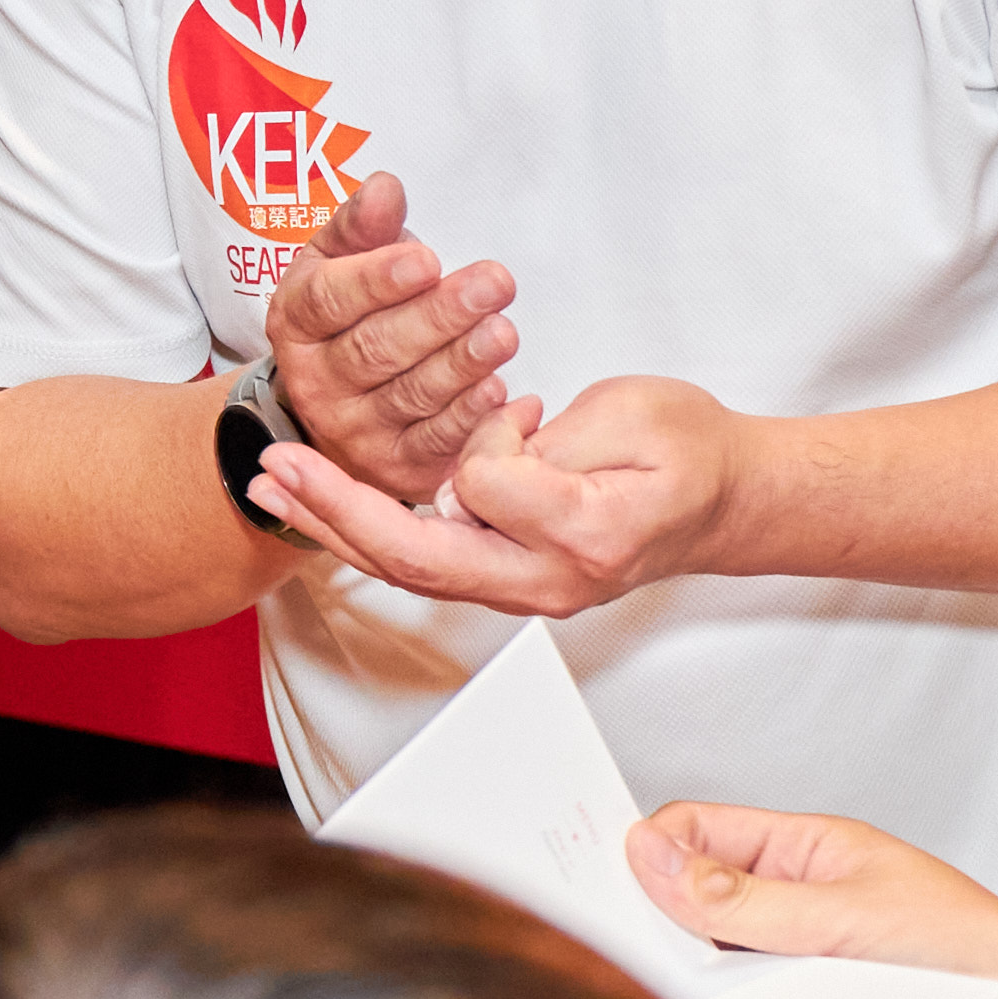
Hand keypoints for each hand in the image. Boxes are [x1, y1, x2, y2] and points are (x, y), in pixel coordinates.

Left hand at [256, 372, 747, 614]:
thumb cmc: (690, 450)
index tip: (518, 409)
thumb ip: (554, 441)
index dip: (484, 437)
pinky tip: (321, 503)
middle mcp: (546, 579)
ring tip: (272, 485)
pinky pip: (426, 562)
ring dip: (335, 524)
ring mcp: (524, 589)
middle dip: (337, 510)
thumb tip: (483, 463)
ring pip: (409, 568)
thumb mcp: (634, 416)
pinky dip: (367, 532)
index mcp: (584, 534)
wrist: (725, 501)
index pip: (486, 488)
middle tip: (277, 466)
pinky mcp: (508, 579)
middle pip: (419, 556)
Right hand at [261, 178, 523, 509]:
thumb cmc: (354, 315)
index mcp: (295, 322)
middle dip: (438, 316)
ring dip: (462, 364)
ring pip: (410, 396)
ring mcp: (352, 432)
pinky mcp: (394, 469)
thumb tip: (384, 187)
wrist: (346, 400)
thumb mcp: (343, 263)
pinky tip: (504, 392)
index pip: (329, 300)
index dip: (377, 281)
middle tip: (493, 283)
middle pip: (375, 348)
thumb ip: (363, 226)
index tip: (427, 260)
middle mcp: (315, 382)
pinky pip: (434, 445)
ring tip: (503, 333)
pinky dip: (471, 419)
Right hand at [622, 800, 997, 998]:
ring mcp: (797, 974)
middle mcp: (793, 912)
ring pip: (713, 978)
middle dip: (659, 923)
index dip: (652, 849)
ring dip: (694, 988)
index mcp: (805, 854)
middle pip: (694, 907)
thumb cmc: (972, 953)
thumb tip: (654, 858)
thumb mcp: (847, 913)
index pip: (701, 832)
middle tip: (618, 944)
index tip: (607, 878)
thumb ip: (745, 899)